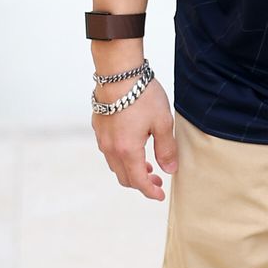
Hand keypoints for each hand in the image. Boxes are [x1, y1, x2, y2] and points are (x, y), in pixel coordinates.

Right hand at [92, 75, 177, 199]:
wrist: (118, 73)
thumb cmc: (142, 96)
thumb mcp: (163, 123)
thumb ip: (166, 149)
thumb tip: (169, 170)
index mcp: (127, 150)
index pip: (138, 181)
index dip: (150, 191)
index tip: (160, 195)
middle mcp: (110, 148)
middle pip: (124, 177)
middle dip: (141, 183)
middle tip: (157, 179)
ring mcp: (102, 138)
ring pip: (115, 165)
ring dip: (130, 170)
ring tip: (146, 164)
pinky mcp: (98, 127)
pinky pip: (108, 151)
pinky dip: (121, 157)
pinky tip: (132, 147)